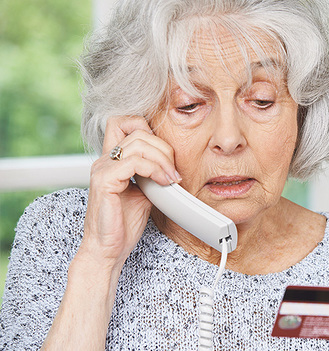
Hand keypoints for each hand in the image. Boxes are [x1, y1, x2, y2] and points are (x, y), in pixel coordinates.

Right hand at [80, 115, 179, 267]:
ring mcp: (102, 168)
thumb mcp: (144, 193)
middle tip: (174, 172)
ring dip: (163, 159)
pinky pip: (134, 162)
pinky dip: (155, 169)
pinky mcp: (104, 181)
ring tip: (172, 179)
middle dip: (164, 148)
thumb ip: (152, 174)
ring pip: (139, 142)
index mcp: (112, 160)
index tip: (166, 156)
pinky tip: (163, 183)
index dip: (149, 130)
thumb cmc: (123, 225)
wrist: (108, 250)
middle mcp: (104, 160)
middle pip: (137, 129)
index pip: (124, 122)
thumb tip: (172, 166)